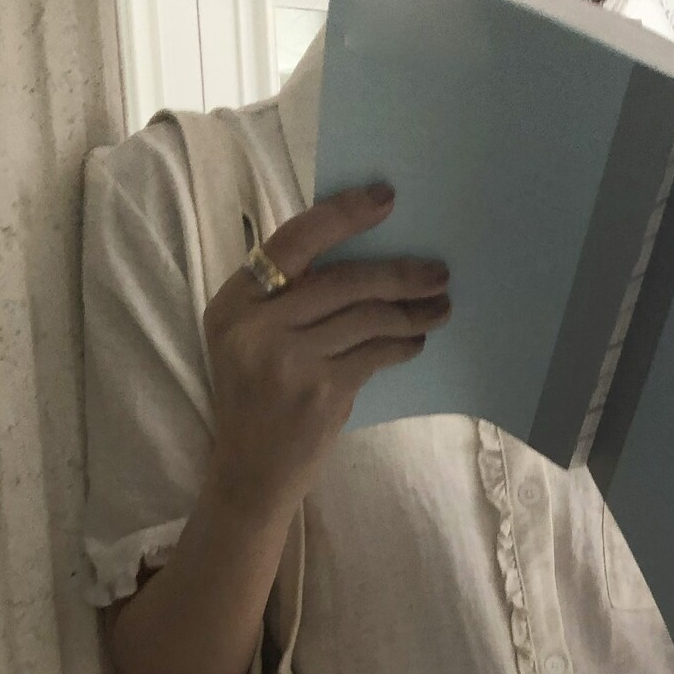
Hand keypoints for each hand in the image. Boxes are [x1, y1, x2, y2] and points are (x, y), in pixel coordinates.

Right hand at [202, 184, 450, 514]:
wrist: (250, 473)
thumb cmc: (256, 401)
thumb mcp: (249, 340)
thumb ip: (286, 299)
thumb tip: (364, 254)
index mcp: (235, 303)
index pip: (294, 242)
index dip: (343, 215)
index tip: (387, 199)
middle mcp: (257, 326)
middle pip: (344, 280)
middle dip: (400, 273)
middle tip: (439, 272)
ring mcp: (290, 360)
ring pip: (367, 317)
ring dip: (412, 312)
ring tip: (439, 308)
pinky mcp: (321, 393)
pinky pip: (375, 355)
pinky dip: (401, 346)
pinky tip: (415, 344)